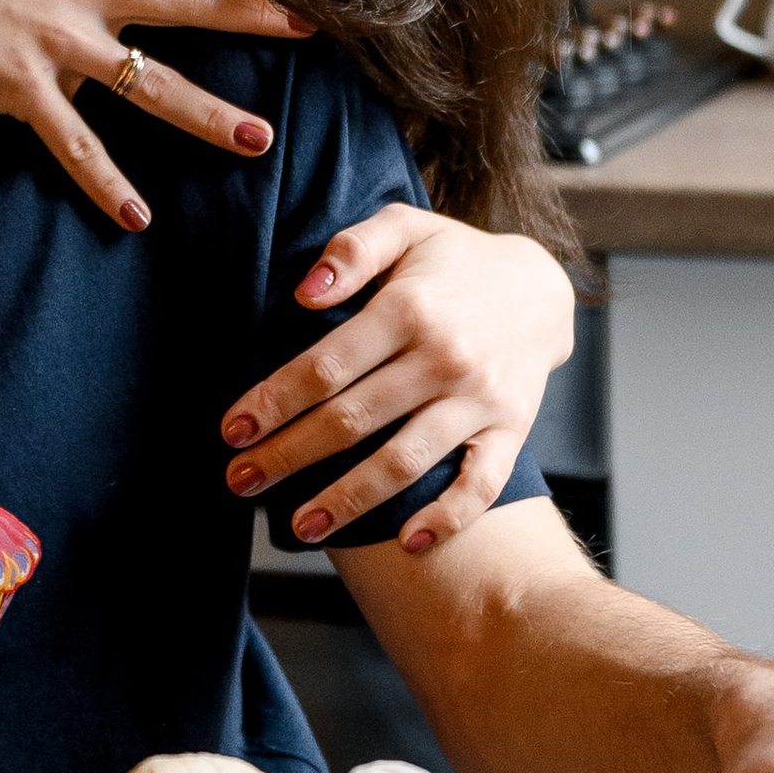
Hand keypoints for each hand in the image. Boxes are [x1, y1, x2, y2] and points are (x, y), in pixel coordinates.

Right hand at [0, 0, 307, 230]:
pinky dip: (106, 184)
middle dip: (255, 13)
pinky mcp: (29, 93)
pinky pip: (77, 146)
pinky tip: (137, 217)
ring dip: (209, 115)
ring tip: (260, 140)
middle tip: (313, 26)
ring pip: (152, 86)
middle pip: (188, 3)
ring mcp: (61, 47)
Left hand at [218, 207, 576, 546]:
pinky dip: (447, 518)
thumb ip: (351, 250)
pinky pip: (481, 484)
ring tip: (301, 527)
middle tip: (240, 481)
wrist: (541, 288)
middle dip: (289, 456)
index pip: (326, 366)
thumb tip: (304, 294)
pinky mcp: (511, 430)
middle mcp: (445, 358)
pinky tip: (407, 544)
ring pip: (406, 461)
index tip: (232, 430)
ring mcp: (481, 400)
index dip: (273, 402)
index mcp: (410, 308)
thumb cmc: (453, 259)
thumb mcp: (404, 228)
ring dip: (349, 499)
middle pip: (353, 420)